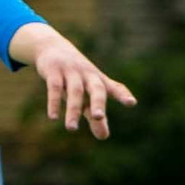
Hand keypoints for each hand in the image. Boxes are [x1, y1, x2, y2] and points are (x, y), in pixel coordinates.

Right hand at [11, 23, 134, 138]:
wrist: (53, 48)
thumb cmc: (75, 78)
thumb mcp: (86, 96)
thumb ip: (95, 116)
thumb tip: (104, 137)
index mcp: (98, 80)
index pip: (114, 88)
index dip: (122, 95)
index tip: (131, 103)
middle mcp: (88, 75)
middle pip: (96, 89)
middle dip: (97, 103)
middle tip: (98, 117)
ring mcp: (71, 72)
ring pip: (75, 92)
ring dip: (73, 110)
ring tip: (71, 129)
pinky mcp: (54, 71)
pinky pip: (55, 87)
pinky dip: (54, 102)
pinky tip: (53, 117)